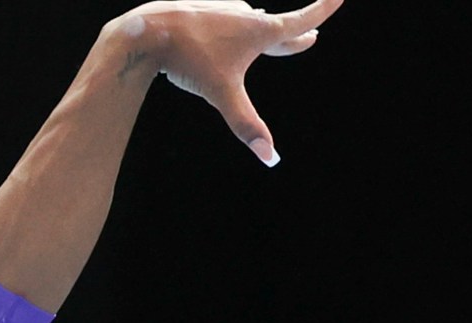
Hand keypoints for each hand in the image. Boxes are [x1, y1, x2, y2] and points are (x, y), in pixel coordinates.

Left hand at [122, 0, 338, 165]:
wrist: (148, 32)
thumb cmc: (188, 61)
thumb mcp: (222, 95)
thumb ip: (246, 125)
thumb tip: (271, 159)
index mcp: (260, 31)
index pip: (302, 20)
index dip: (324, 8)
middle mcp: (246, 15)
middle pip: (277, 27)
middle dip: (294, 35)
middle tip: (311, 36)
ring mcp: (224, 11)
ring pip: (248, 24)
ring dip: (260, 31)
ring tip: (266, 34)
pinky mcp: (203, 12)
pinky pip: (223, 24)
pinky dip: (230, 32)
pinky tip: (219, 35)